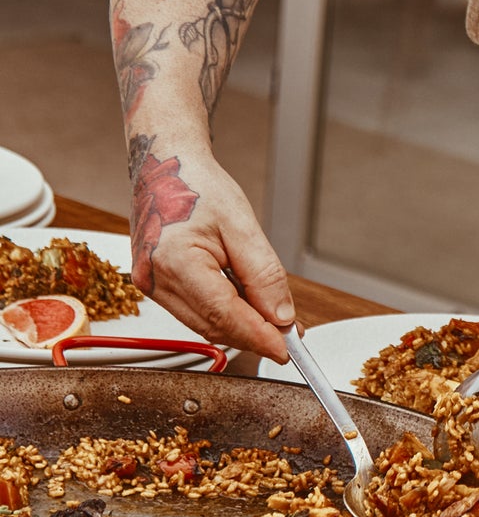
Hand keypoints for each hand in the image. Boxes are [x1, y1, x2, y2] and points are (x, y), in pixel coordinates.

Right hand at [128, 143, 293, 361]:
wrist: (164, 166)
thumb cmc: (196, 185)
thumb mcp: (241, 225)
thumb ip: (263, 274)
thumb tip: (281, 316)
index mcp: (173, 261)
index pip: (223, 315)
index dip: (258, 337)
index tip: (287, 349)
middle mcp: (154, 279)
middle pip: (213, 326)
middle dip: (254, 335)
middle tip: (291, 335)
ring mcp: (149, 285)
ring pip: (204, 324)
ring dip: (241, 327)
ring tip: (274, 318)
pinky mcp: (154, 286)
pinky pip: (195, 312)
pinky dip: (224, 314)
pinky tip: (247, 305)